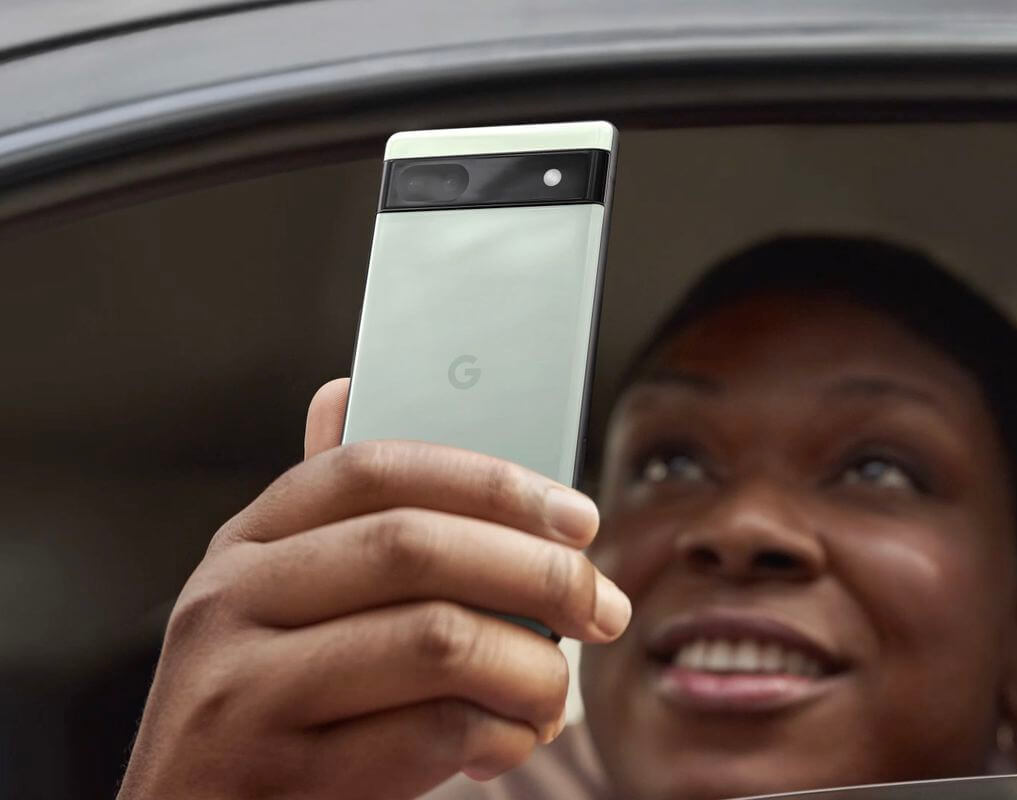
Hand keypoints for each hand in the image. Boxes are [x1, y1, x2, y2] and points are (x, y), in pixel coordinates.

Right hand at [117, 378, 629, 799]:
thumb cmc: (270, 705)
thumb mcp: (282, 602)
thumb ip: (333, 518)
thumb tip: (343, 393)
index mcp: (249, 541)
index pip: (377, 469)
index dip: (492, 482)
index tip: (578, 519)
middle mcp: (229, 600)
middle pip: (416, 546)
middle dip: (537, 573)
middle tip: (603, 608)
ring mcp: (242, 689)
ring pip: (436, 638)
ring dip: (530, 667)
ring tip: (552, 692)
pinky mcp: (276, 773)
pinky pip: (429, 733)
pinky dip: (498, 735)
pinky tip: (506, 741)